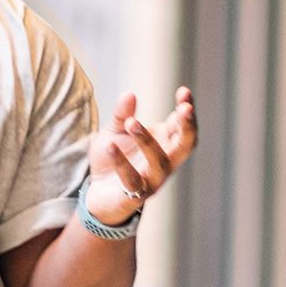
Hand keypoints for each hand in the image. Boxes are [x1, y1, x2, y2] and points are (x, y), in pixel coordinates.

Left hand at [81, 86, 198, 229]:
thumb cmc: (112, 161)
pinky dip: (121, 162)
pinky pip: (132, 179)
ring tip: (131, 122)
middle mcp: (164, 162)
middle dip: (188, 126)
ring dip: (147, 141)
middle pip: (186, 145)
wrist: (97, 194)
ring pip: (159, 161)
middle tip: (184, 108)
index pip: (184, 126)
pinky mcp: (135, 195)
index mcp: (165, 144)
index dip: (187, 110)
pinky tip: (111, 146)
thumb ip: (122, 115)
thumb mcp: (114, 132)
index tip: (184, 91)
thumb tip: (129, 94)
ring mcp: (152, 180)